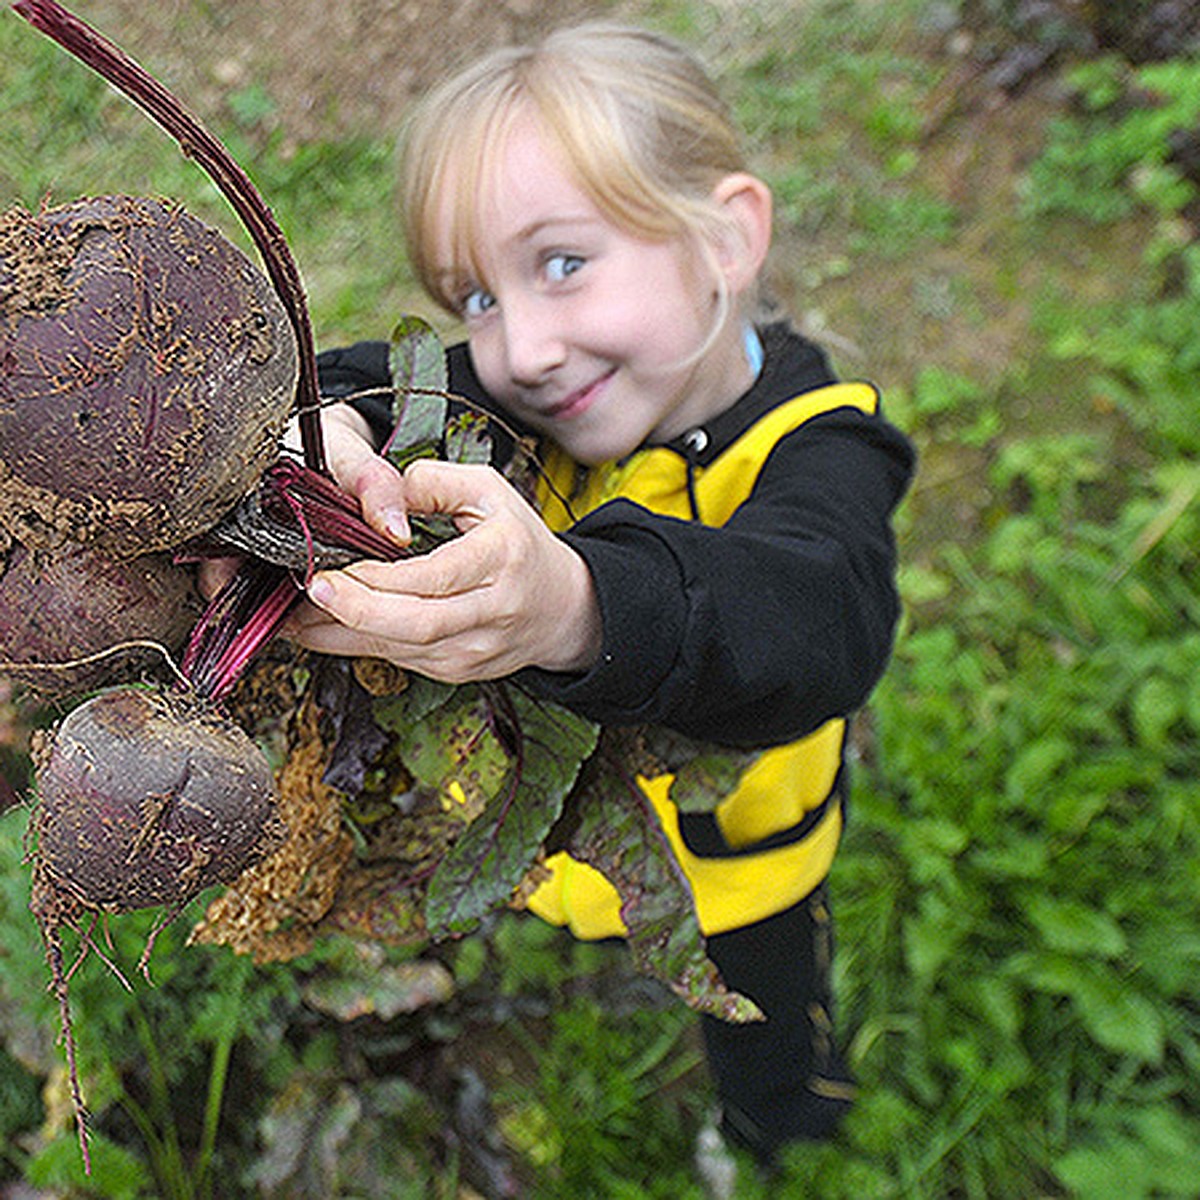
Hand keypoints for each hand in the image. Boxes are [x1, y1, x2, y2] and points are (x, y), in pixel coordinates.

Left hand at [287, 458, 601, 682]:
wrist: (562, 608)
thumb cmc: (518, 541)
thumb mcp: (487, 491)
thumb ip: (431, 482)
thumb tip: (376, 500)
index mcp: (501, 559)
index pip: (433, 576)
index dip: (377, 579)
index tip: (330, 568)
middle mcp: (492, 610)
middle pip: (415, 625)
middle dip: (353, 612)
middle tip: (308, 594)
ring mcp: (475, 648)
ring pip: (399, 649)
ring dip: (341, 634)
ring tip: (294, 615)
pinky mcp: (458, 670)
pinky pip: (398, 660)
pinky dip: (357, 644)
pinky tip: (324, 628)